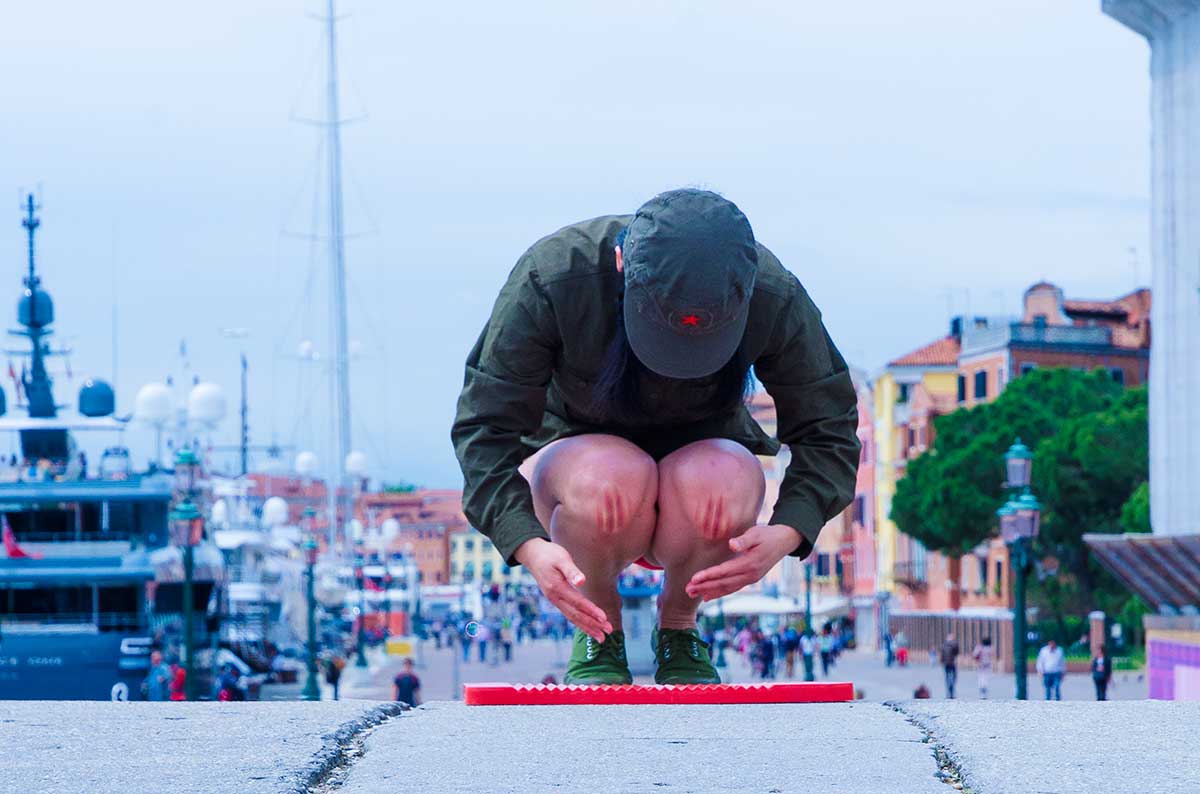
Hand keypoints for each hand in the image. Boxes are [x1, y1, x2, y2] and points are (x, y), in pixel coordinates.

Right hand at [515, 538, 611, 640]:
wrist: (532, 555)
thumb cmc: (549, 554)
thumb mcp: (561, 558)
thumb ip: (571, 571)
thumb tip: (582, 581)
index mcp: (557, 587)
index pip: (578, 603)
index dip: (591, 611)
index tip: (604, 618)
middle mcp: (555, 598)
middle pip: (576, 615)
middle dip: (592, 625)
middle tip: (608, 632)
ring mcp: (554, 601)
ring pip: (572, 618)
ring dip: (587, 628)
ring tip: (601, 637)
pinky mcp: (556, 600)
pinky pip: (569, 615)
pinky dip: (580, 623)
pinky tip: (589, 628)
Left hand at [686, 524, 802, 600]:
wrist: (784, 541)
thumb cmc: (767, 534)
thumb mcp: (756, 533)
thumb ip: (744, 540)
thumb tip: (732, 544)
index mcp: (750, 563)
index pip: (725, 571)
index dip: (709, 575)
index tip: (694, 578)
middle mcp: (750, 575)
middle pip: (723, 583)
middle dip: (704, 587)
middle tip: (687, 590)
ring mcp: (750, 579)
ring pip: (727, 588)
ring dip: (708, 592)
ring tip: (691, 594)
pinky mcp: (750, 579)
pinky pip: (732, 589)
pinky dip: (719, 593)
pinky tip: (707, 597)